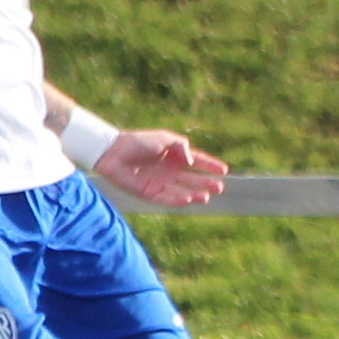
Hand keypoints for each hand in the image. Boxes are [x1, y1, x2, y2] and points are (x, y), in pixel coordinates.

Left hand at [96, 129, 229, 206]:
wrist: (113, 152)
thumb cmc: (138, 141)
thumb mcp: (163, 138)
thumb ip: (180, 146)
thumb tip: (192, 160)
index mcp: (173, 155)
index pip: (197, 161)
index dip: (210, 165)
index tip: (225, 170)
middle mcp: (169, 170)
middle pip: (192, 179)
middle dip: (206, 183)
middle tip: (219, 187)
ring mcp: (160, 182)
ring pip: (182, 191)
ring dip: (195, 194)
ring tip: (206, 196)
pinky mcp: (150, 193)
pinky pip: (167, 198)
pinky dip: (178, 200)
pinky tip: (189, 198)